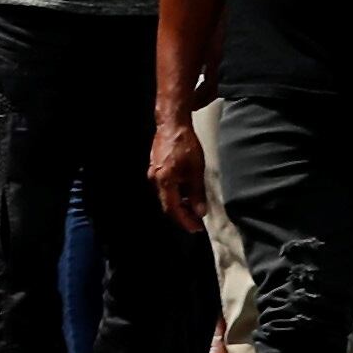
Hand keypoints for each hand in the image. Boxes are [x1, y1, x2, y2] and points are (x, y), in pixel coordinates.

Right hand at [147, 110, 211, 233]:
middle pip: (167, 205)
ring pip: (166, 196)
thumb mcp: (196, 170)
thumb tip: (199, 211)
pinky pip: (165, 187)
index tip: (196, 229)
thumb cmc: (184, 144)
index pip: (173, 209)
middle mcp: (155, 179)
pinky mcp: (156, 168)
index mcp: (164, 181)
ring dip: (180, 205)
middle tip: (197, 223)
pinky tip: (187, 194)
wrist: (172, 123)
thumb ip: (197, 193)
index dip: (185, 221)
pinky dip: (176, 194)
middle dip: (182, 216)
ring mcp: (154, 173)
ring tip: (194, 209)